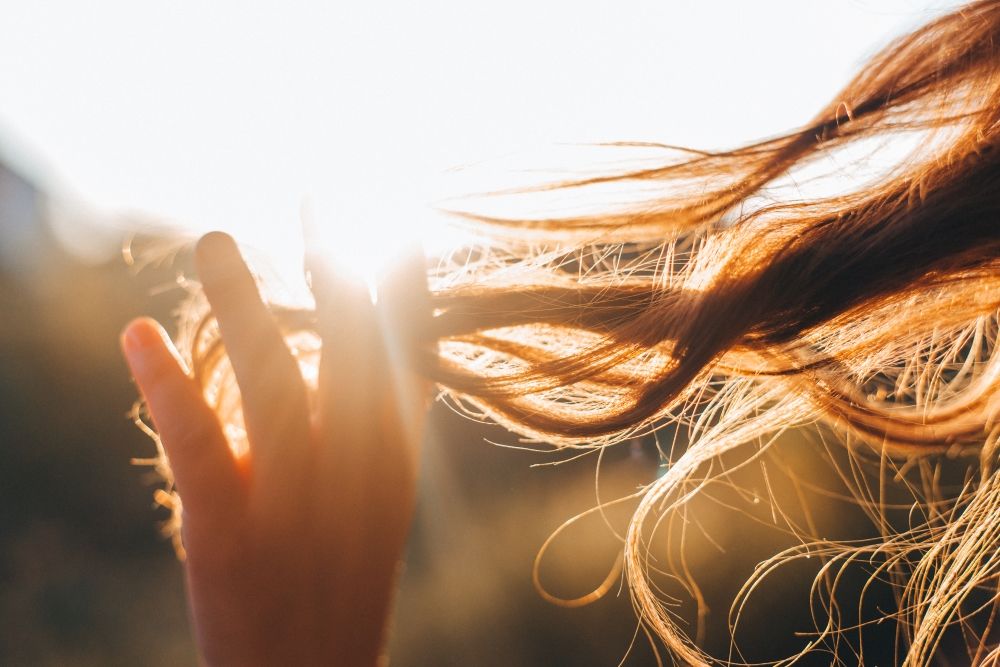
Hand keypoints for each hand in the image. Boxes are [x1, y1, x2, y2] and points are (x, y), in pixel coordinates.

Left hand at [121, 232, 430, 665]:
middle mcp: (358, 474)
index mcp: (395, 460)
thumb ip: (374, 423)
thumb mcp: (378, 500)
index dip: (403, 284)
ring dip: (243, 305)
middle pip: (351, 354)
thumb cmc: (339, 583)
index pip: (410, 355)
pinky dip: (170, 389)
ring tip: (214, 240)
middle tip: (315, 197)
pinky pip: (201, 449)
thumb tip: (361, 347)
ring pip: (273, 386)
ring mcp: (295, 503)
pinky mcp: (229, 534)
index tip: (390, 216)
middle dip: (336, 270)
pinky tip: (137, 337)